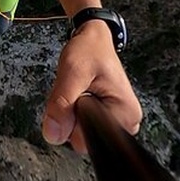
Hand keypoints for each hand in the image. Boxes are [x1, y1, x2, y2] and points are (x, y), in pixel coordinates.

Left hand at [41, 19, 142, 153]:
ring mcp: (117, 121)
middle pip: (84, 139)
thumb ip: (62, 104)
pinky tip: (79, 96)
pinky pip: (82, 125)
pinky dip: (75, 112)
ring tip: (79, 91)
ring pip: (80, 133)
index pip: (88, 141)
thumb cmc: (90, 50)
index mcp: (125, 114)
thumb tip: (53, 134)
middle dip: (71, 118)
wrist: (93, 39)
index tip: (75, 98)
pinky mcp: (107, 118)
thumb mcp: (72, 72)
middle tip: (77, 91)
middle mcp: (126, 121)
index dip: (71, 123)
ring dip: (72, 114)